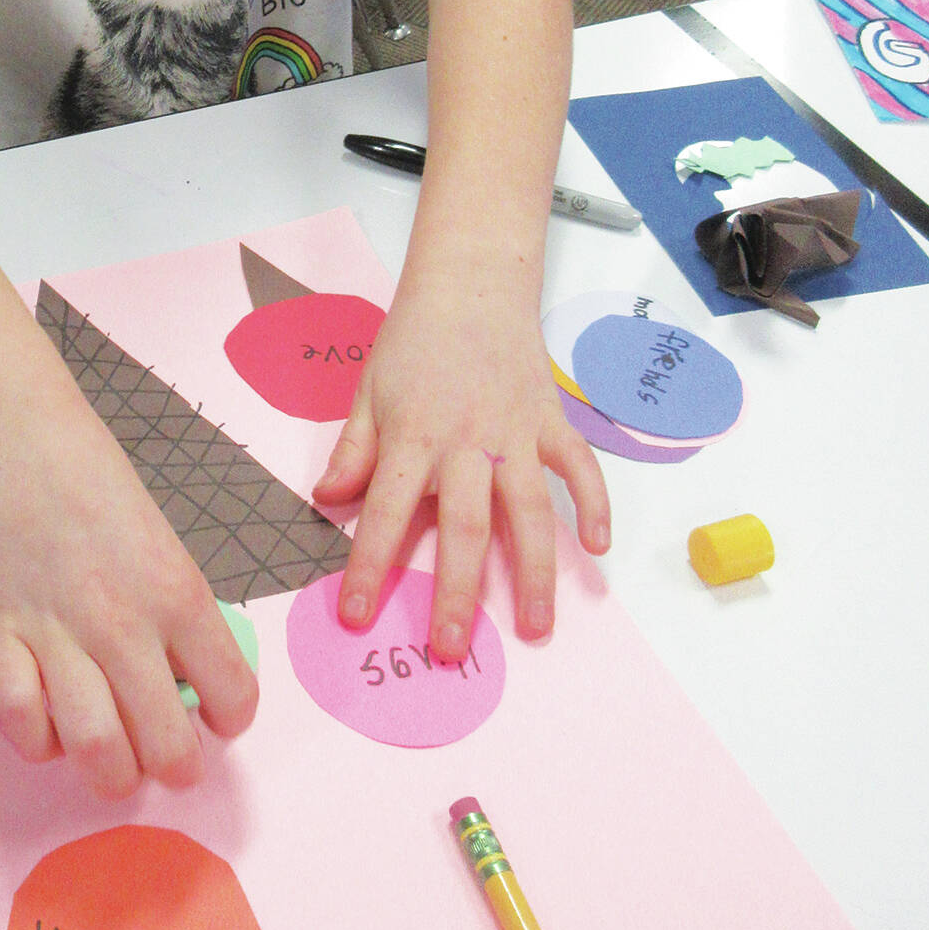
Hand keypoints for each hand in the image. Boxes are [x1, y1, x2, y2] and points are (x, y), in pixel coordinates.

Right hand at [0, 365, 257, 797]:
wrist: (10, 434)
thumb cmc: (91, 477)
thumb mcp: (163, 538)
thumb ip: (177, 610)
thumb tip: (188, 681)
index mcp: (178, 592)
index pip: (231, 696)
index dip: (230, 719)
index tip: (217, 718)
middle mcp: (123, 624)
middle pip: (166, 746)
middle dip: (175, 768)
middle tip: (169, 759)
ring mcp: (55, 637)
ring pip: (99, 753)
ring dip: (114, 775)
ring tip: (116, 764)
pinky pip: (24, 728)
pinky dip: (42, 743)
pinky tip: (51, 724)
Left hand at [311, 289, 608, 660]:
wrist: (471, 281)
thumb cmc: (415, 336)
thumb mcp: (369, 389)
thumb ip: (354, 449)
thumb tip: (328, 497)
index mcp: (413, 436)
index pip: (383, 512)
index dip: (369, 566)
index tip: (358, 616)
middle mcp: (467, 441)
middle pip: (462, 527)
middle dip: (455, 593)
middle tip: (449, 648)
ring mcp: (516, 432)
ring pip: (529, 511)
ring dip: (536, 572)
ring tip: (537, 627)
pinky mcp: (552, 420)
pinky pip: (579, 469)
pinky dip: (594, 505)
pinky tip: (599, 548)